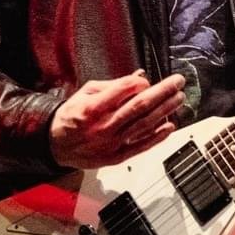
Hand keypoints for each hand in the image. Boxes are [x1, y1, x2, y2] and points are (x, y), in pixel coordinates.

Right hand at [49, 70, 186, 169]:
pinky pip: (141, 146)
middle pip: (140, 106)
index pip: (124, 90)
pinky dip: (157, 136)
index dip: (139, 83)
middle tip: (177, 82)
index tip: (147, 80)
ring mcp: (111, 143)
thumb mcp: (85, 94)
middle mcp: (103, 126)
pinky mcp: (116, 157)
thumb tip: (138, 77)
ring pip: (144, 125)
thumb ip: (113, 85)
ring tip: (178, 99)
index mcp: (93, 108)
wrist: (56, 145)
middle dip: (162, 92)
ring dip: (165, 110)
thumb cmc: (71, 116)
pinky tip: (170, 126)